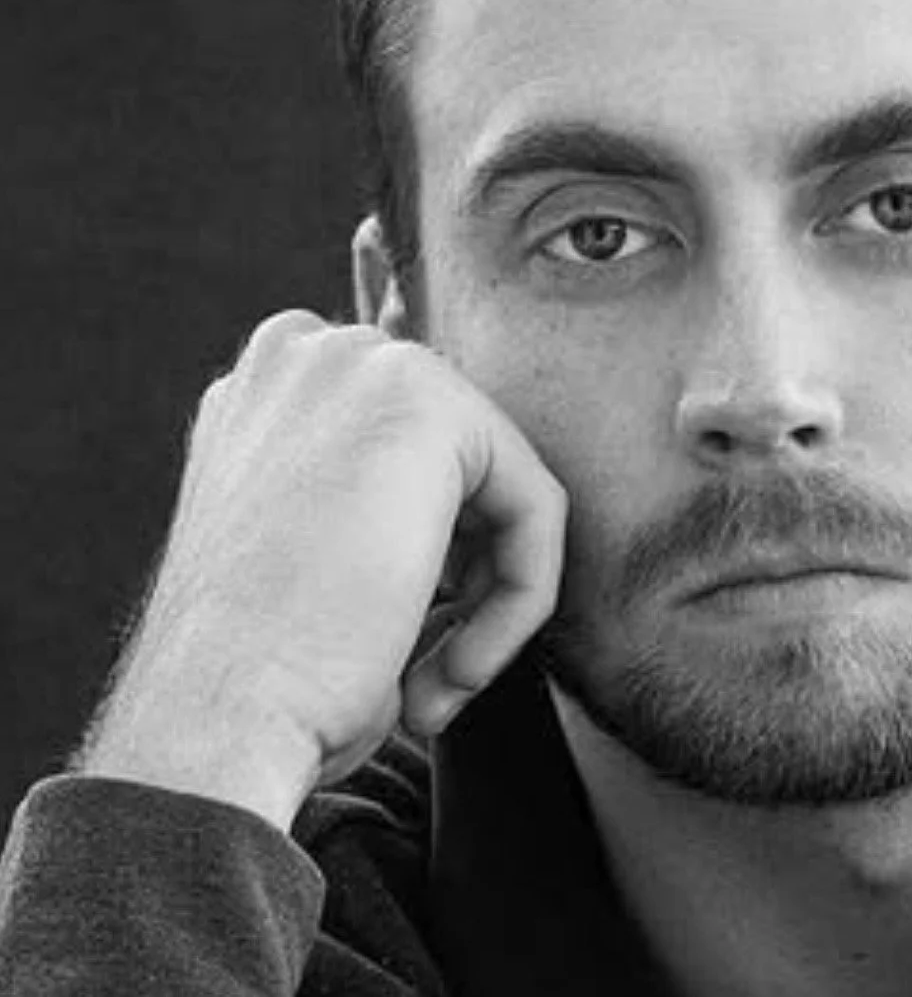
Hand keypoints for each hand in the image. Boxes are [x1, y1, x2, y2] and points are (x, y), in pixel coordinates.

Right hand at [78, 310, 566, 828]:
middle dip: (462, 574)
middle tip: (428, 672)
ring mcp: (359, 362)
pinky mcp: (426, 401)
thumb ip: (369, 505)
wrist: (215, 719)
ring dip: (486, 600)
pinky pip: (534, 504)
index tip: (400, 646)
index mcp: (262, 393)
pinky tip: (454, 670)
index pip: (406, 457)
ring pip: (501, 484)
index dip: (425, 562)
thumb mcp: (305, 562)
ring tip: (432, 684)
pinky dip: (520, 599)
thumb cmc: (254, 676)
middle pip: (457, 463)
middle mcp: (304, 354)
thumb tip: (450, 515)